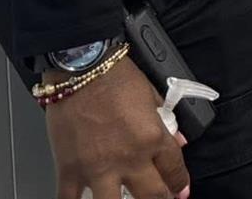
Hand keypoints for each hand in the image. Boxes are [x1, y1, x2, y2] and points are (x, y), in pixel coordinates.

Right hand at [45, 56, 190, 198]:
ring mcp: (98, 168)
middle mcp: (129, 158)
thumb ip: (165, 121)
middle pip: (152, 196)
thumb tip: (178, 140)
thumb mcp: (151, 94)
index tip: (181, 191)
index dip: (180, 184)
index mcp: (152, 137)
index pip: (174, 169)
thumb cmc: (114, 75)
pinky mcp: (69, 169)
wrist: (81, 66)